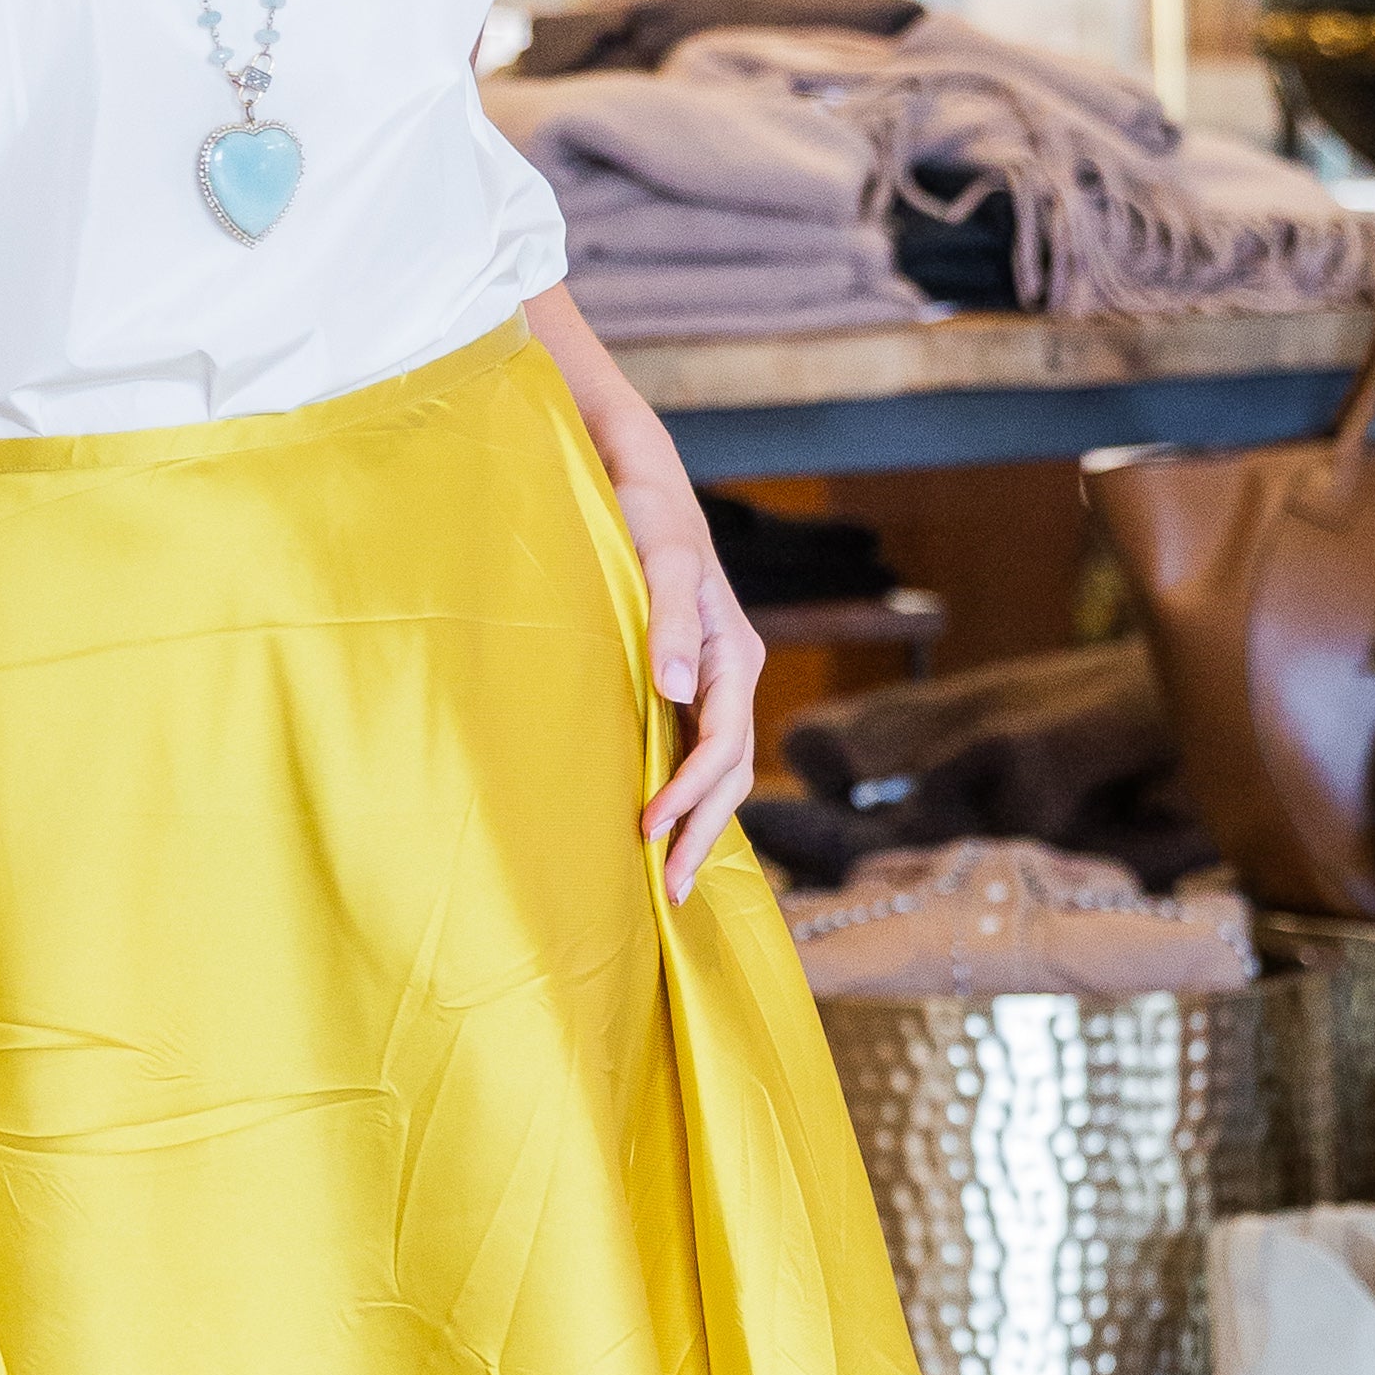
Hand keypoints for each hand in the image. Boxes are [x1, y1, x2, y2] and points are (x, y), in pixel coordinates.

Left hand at [634, 503, 764, 898]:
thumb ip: (668, 623)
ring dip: (699, 826)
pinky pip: (697, 752)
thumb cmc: (649, 517)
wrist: (642, 482)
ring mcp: (713, 683)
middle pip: (730, 774)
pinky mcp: (689, 684)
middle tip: (667, 892)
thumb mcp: (661, 562)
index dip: (689, 792)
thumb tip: (677, 688)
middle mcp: (731, 675)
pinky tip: (665, 826)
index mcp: (733, 654)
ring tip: (668, 878)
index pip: (722, 745)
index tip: (649, 828)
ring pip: (720, 771)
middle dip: (703, 833)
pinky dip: (687, 796)